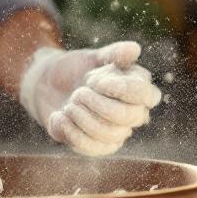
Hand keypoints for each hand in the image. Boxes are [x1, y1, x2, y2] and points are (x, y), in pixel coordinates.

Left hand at [18, 41, 162, 156]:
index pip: (148, 95)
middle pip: (129, 117)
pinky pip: (92, 148)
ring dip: (84, 118)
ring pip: (110, 134)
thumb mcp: (92, 57)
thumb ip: (113, 53)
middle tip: (78, 92)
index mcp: (137, 88)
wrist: (48, 85)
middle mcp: (132, 112)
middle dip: (99, 104)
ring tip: (69, 103)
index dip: (124, 89)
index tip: (97, 81)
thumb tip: (135, 49)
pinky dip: (72, 132)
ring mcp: (116, 131)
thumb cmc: (76, 69)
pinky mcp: (97, 146)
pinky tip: (59, 116)